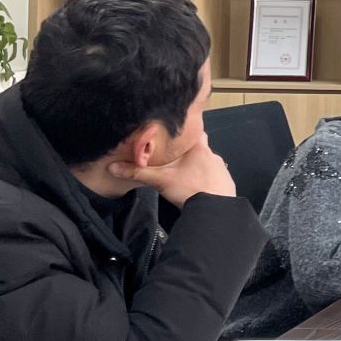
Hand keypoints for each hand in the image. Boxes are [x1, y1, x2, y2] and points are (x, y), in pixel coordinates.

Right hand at [110, 138, 235, 207]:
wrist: (214, 211)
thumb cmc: (190, 190)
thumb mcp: (160, 180)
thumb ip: (138, 173)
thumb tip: (113, 167)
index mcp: (199, 148)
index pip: (195, 129)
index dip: (186, 131)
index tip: (176, 133)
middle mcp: (213, 155)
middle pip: (199, 148)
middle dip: (187, 152)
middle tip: (174, 157)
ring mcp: (222, 169)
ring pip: (207, 162)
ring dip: (197, 167)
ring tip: (184, 173)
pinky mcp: (226, 183)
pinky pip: (215, 177)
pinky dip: (207, 179)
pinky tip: (197, 186)